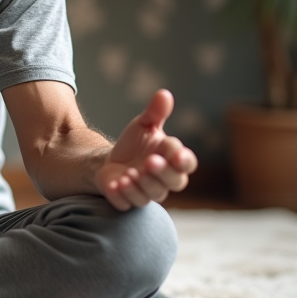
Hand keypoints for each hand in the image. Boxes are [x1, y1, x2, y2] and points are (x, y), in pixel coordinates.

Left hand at [96, 89, 196, 210]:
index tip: (176, 154)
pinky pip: (129, 203)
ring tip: (129, 173)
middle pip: (174, 182)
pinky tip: (116, 184)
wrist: (110, 161)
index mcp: (173, 160)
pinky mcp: (128, 201)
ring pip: (153, 194)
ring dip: (142, 184)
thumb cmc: (135, 143)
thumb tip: (164, 94)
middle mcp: (165, 179)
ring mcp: (147, 192)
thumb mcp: (144, 125)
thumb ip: (155, 112)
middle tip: (149, 162)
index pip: (186, 163)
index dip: (183, 160)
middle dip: (162, 172)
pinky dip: (123, 195)